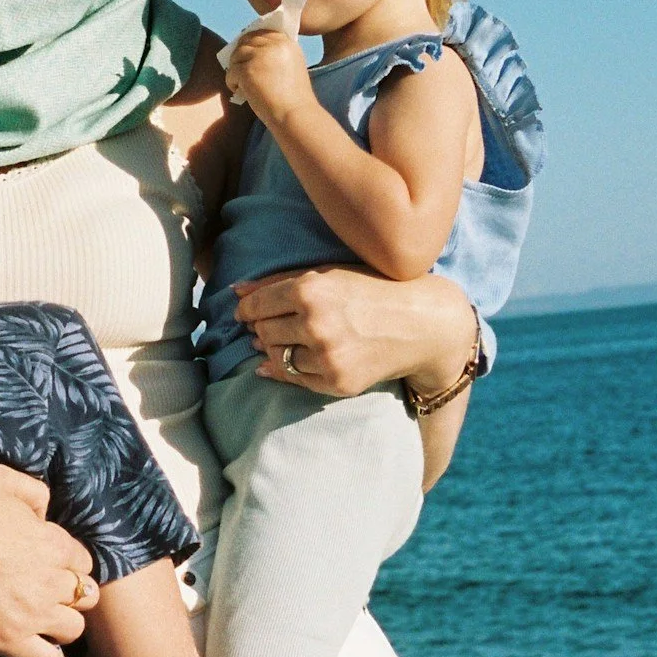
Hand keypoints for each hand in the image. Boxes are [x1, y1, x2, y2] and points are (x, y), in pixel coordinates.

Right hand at [0, 464, 97, 656]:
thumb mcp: (3, 478)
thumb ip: (36, 493)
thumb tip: (45, 514)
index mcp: (53, 543)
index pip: (84, 561)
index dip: (68, 560)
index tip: (49, 561)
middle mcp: (50, 580)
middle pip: (86, 596)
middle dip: (71, 591)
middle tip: (46, 589)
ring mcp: (30, 613)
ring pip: (74, 630)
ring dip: (62, 623)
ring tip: (40, 616)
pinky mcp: (7, 638)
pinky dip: (48, 656)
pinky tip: (34, 643)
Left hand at [223, 28, 315, 129]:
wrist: (294, 113)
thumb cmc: (293, 97)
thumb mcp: (291, 65)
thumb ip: (275, 53)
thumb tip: (249, 48)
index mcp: (286, 42)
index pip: (261, 32)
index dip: (251, 42)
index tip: (247, 56)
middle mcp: (274, 44)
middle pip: (246, 41)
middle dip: (240, 55)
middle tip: (239, 70)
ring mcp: (260, 55)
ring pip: (236, 55)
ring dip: (235, 69)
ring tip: (241, 84)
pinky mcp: (247, 69)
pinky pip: (231, 72)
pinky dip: (232, 83)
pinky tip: (241, 92)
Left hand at [236, 264, 473, 398]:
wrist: (422, 324)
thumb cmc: (373, 290)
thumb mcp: (328, 274)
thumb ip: (279, 281)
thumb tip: (234, 291)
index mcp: (310, 289)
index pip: (256, 305)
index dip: (246, 309)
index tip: (245, 311)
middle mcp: (316, 323)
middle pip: (262, 332)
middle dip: (261, 328)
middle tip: (268, 325)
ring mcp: (326, 356)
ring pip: (275, 357)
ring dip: (273, 349)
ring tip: (285, 339)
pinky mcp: (337, 382)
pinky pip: (294, 379)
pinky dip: (284, 371)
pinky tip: (287, 361)